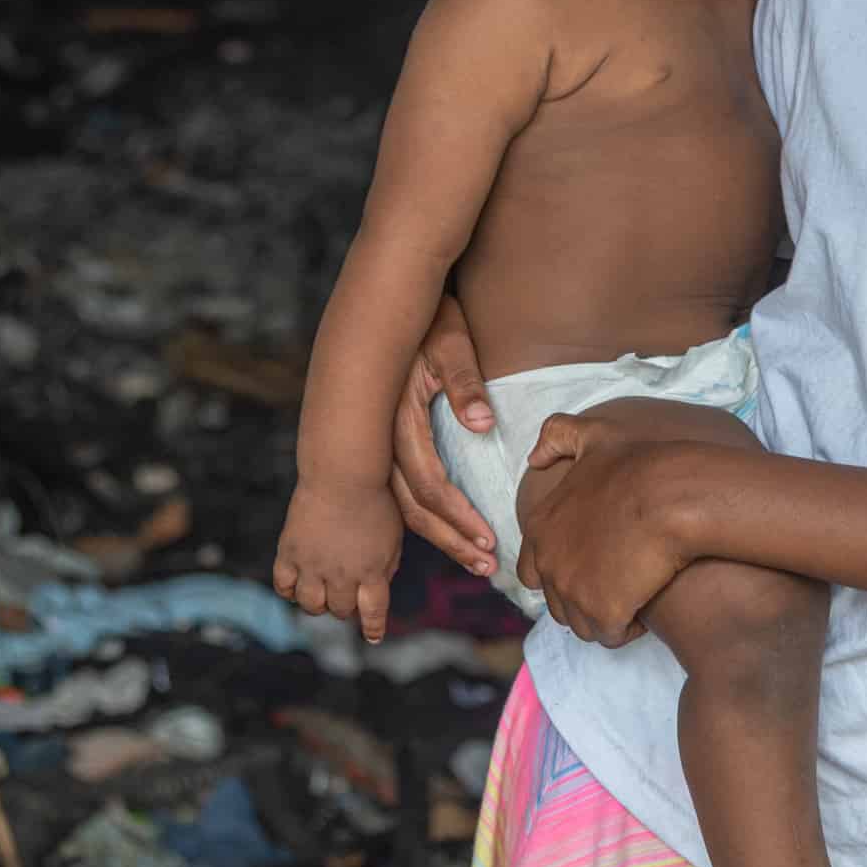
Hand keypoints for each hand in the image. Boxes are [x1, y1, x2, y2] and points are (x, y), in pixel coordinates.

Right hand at [273, 478, 405, 636]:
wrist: (343, 474)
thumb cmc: (374, 499)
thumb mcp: (394, 535)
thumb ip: (387, 565)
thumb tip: (377, 587)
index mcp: (372, 572)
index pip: (373, 614)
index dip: (374, 628)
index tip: (373, 636)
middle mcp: (342, 575)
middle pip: (341, 611)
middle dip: (346, 607)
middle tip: (345, 596)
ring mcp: (313, 566)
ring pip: (311, 605)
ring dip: (319, 603)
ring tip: (323, 590)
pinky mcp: (289, 553)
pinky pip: (284, 586)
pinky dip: (290, 590)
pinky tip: (298, 582)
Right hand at [390, 293, 501, 578]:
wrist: (392, 300)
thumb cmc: (430, 318)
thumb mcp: (450, 341)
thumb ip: (464, 382)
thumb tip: (482, 424)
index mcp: (397, 420)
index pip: (429, 484)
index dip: (458, 516)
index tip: (488, 541)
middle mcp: (381, 439)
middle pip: (413, 507)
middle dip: (452, 539)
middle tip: (488, 566)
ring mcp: (378, 442)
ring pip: (403, 505)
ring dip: (440, 535)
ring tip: (475, 561)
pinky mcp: (382, 441)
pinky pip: (397, 491)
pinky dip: (421, 517)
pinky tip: (441, 533)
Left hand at [512, 403, 700, 645]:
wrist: (673, 495)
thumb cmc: (639, 464)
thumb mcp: (594, 434)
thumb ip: (557, 437)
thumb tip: (534, 456)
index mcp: (541, 528)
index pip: (532, 572)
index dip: (563, 571)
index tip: (594, 565)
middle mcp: (549, 563)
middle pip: (558, 603)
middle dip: (585, 598)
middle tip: (619, 583)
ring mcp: (573, 591)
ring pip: (583, 624)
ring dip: (606, 615)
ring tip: (634, 596)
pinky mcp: (602, 612)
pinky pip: (610, 636)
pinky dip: (627, 628)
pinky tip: (646, 608)